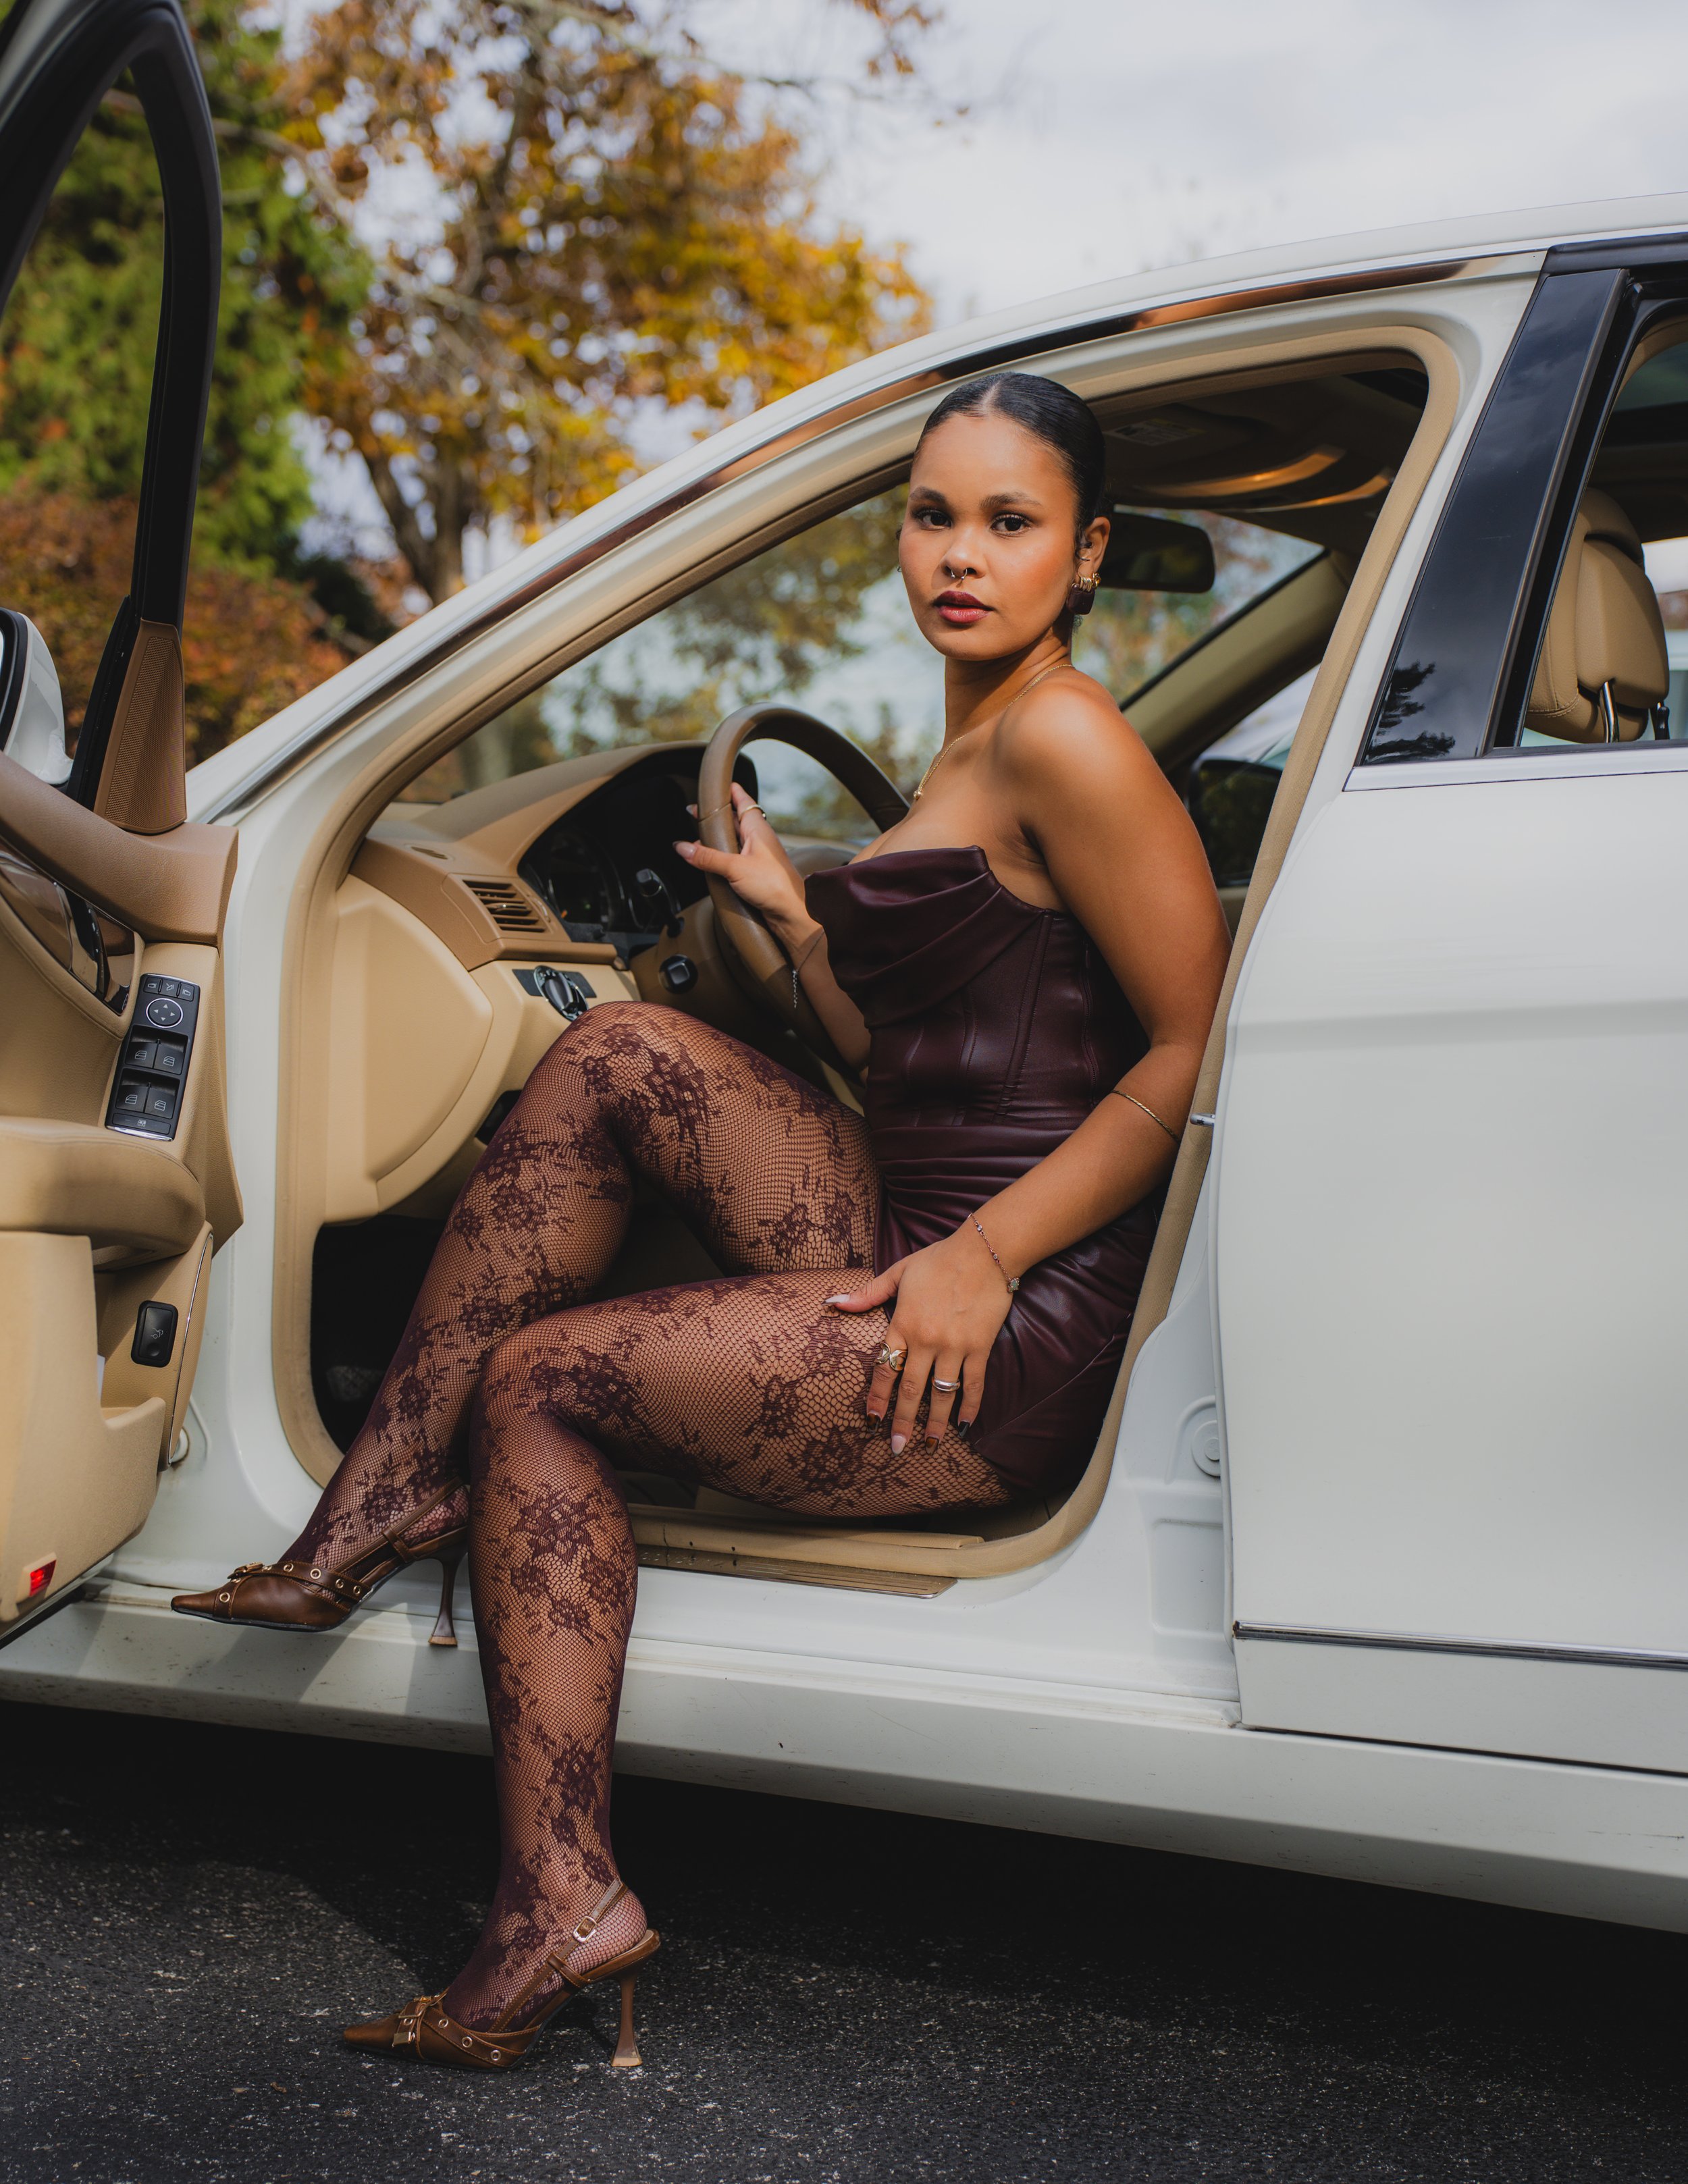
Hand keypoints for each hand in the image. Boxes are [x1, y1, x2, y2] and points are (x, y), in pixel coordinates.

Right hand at [675, 783, 809, 940]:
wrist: (792, 913)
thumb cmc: (773, 886)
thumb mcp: (734, 868)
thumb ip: (707, 857)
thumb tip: (681, 847)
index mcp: (757, 827)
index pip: (742, 799)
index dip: (728, 790)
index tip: (714, 784)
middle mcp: (758, 838)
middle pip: (734, 819)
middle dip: (715, 816)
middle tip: (695, 812)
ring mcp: (757, 855)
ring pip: (733, 840)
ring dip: (716, 839)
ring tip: (697, 838)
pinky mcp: (755, 872)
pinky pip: (735, 858)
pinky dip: (721, 857)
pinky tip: (710, 863)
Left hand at [826, 1226, 1014, 1448]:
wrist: (984, 1252)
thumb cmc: (939, 1260)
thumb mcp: (898, 1273)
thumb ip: (867, 1294)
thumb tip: (832, 1303)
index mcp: (903, 1324)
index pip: (885, 1369)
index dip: (877, 1399)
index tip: (872, 1422)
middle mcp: (926, 1340)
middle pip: (910, 1389)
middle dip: (902, 1421)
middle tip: (897, 1447)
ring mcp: (954, 1346)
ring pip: (941, 1393)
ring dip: (936, 1423)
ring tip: (931, 1445)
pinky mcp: (980, 1348)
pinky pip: (973, 1384)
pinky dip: (969, 1406)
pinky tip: (964, 1424)